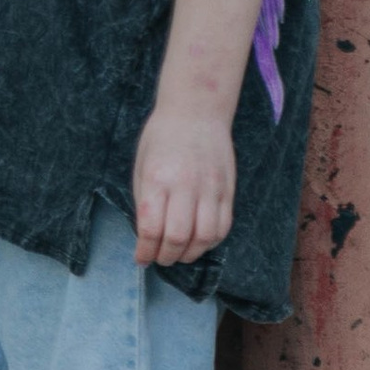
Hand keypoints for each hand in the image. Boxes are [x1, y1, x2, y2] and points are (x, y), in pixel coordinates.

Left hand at [131, 101, 235, 267]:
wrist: (196, 111)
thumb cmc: (162, 137)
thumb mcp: (142, 165)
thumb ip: (145, 201)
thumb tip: (147, 236)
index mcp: (157, 178)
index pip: (150, 227)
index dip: (145, 251)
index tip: (141, 258)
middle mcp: (185, 185)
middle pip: (177, 238)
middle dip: (166, 256)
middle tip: (160, 258)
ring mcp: (210, 188)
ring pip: (204, 237)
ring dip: (190, 254)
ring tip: (180, 253)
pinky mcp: (228, 190)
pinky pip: (223, 227)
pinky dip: (210, 242)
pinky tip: (199, 241)